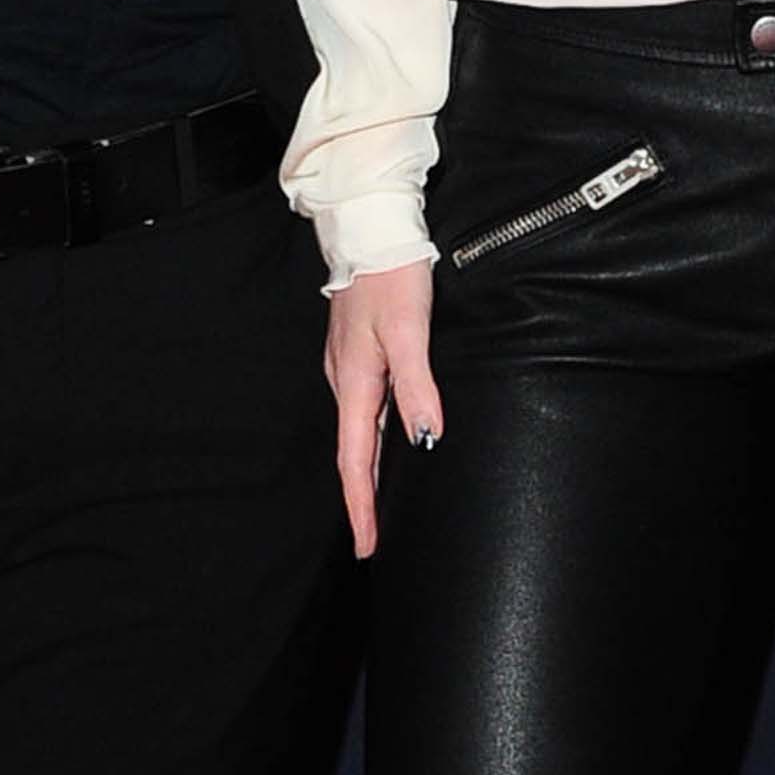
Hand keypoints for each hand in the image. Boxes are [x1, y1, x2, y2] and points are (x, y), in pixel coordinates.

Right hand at [323, 262, 441, 557]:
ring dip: (369, 470)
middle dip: (364, 498)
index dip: (363, 506)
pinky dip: (374, 437)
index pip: (356, 461)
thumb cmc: (391, 275)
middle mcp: (347, 380)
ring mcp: (351, 365)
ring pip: (360, 431)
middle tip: (375, 540)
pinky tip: (388, 441)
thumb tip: (426, 438)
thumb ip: (417, 384)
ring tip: (381, 505)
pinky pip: (366, 408)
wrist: (371, 228)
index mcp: (355, 382)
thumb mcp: (410, 329)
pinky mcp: (361, 352)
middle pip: (355, 452)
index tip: (368, 546)